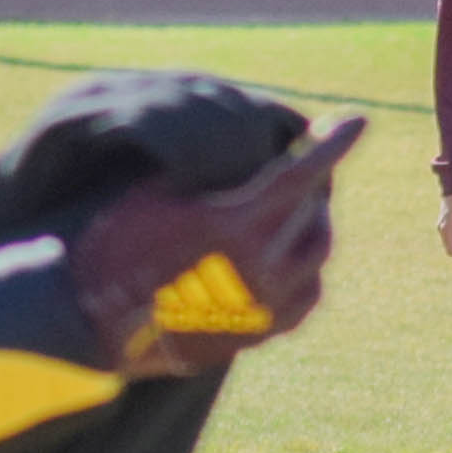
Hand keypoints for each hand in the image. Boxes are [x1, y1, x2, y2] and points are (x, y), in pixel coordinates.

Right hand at [79, 117, 362, 375]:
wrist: (92, 325)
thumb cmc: (113, 249)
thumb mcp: (153, 192)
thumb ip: (209, 170)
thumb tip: (249, 152)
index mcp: (232, 223)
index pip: (300, 173)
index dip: (332, 143)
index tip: (359, 119)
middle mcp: (259, 266)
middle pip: (309, 207)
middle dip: (304, 181)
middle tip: (288, 167)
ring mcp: (265, 305)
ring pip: (317, 249)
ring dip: (308, 221)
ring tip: (286, 208)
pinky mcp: (262, 333)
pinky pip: (309, 291)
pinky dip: (305, 266)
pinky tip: (286, 254)